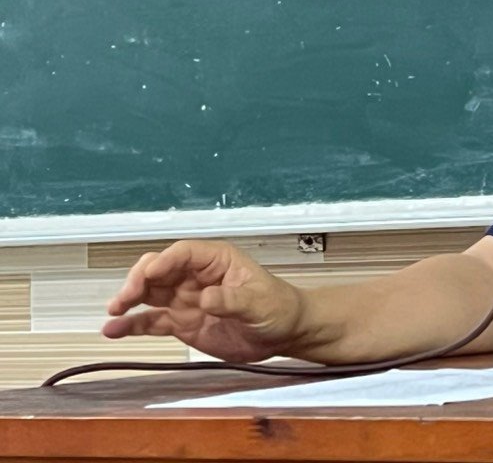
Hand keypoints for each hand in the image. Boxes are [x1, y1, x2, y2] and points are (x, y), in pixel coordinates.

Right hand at [102, 240, 305, 362]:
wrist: (284, 333)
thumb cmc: (278, 308)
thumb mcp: (259, 303)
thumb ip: (232, 300)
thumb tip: (206, 298)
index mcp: (216, 260)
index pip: (183, 253)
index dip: (164, 261)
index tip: (149, 274)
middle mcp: (196, 276)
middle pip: (158, 270)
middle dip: (138, 280)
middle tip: (124, 299)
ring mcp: (186, 299)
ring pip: (149, 293)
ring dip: (129, 299)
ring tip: (112, 313)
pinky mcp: (182, 322)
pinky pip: (152, 320)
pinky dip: (132, 324)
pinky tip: (114, 331)